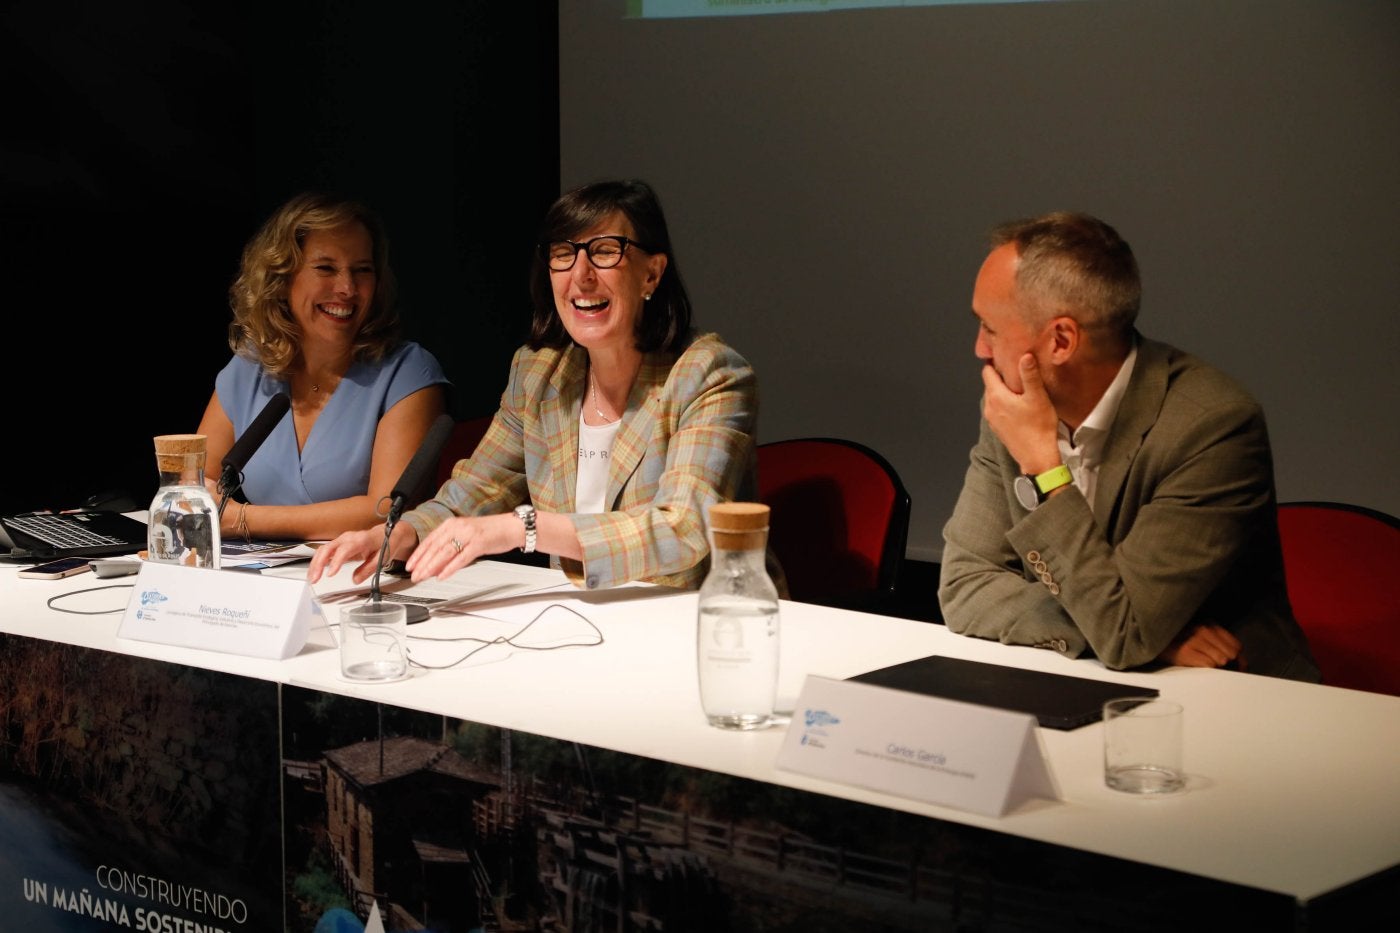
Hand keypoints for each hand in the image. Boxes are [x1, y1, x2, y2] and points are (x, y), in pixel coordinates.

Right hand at [308, 523, 416, 584]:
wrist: (389, 532)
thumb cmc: (386, 543)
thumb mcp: (383, 558)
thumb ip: (368, 569)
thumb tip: (355, 580)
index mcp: (361, 540)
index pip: (345, 549)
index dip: (336, 561)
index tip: (330, 574)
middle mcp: (349, 537)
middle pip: (329, 548)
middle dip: (319, 563)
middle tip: (315, 579)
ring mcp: (342, 539)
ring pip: (323, 549)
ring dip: (315, 563)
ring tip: (312, 578)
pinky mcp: (340, 543)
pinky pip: (325, 551)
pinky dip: (317, 561)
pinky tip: (314, 571)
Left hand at [403, 513, 522, 581]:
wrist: (512, 527)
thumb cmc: (490, 532)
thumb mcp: (465, 535)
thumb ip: (450, 547)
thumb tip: (435, 564)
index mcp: (452, 524)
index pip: (430, 540)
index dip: (418, 554)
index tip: (409, 565)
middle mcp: (458, 527)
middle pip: (435, 547)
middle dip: (422, 563)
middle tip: (414, 575)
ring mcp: (468, 534)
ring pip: (445, 552)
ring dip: (431, 566)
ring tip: (423, 577)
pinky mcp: (479, 543)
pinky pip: (461, 558)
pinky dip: (450, 568)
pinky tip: (442, 576)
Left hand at [981, 353, 1060, 474]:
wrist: (1036, 457)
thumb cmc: (1038, 426)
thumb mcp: (1037, 397)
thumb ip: (1030, 375)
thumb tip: (1025, 355)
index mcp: (996, 396)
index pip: (987, 372)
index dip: (994, 362)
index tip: (1005, 355)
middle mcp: (989, 406)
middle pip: (990, 384)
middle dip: (1000, 375)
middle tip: (1016, 369)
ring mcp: (991, 419)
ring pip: (993, 397)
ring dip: (1003, 390)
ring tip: (1018, 385)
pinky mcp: (997, 428)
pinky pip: (997, 409)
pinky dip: (1004, 402)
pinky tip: (1017, 403)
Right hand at [1157, 624, 1247, 670]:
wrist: (1152, 638)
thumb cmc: (1178, 638)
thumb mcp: (1200, 632)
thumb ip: (1219, 641)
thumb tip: (1240, 661)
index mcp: (1210, 623)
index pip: (1236, 645)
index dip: (1238, 658)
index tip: (1235, 666)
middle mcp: (1204, 630)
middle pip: (1232, 654)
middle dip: (1230, 664)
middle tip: (1222, 668)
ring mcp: (1195, 640)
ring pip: (1221, 660)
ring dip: (1216, 666)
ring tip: (1206, 664)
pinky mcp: (1186, 652)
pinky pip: (1209, 665)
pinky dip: (1206, 667)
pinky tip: (1197, 664)